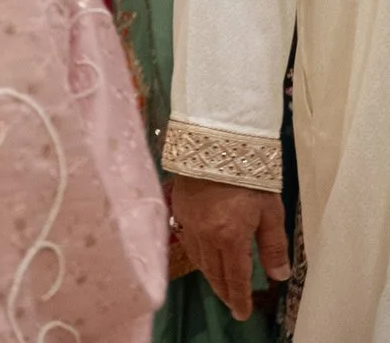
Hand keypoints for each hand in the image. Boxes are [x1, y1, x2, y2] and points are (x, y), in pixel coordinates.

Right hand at [172, 175, 290, 320]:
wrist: (213, 144)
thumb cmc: (249, 176)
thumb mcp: (270, 211)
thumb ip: (273, 245)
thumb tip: (279, 275)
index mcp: (230, 237)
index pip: (236, 277)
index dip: (239, 298)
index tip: (242, 313)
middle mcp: (206, 235)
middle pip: (215, 272)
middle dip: (224, 291)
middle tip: (232, 304)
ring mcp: (190, 223)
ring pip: (199, 260)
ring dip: (210, 276)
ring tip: (220, 285)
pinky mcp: (179, 210)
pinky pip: (188, 243)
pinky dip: (197, 258)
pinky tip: (203, 258)